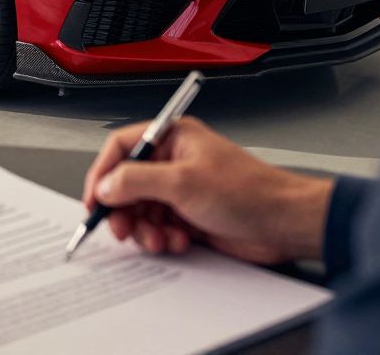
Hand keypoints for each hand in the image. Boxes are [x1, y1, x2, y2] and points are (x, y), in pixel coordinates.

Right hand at [83, 117, 333, 264]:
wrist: (284, 224)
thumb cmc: (250, 192)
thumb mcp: (183, 183)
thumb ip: (136, 181)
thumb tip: (106, 185)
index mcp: (172, 138)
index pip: (122, 149)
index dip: (103, 174)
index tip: (95, 200)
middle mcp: (174, 161)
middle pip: (127, 184)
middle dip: (124, 210)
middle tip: (122, 229)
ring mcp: (181, 190)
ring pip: (141, 211)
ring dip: (145, 230)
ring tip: (159, 239)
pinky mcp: (189, 216)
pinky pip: (159, 228)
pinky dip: (163, 238)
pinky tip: (180, 241)